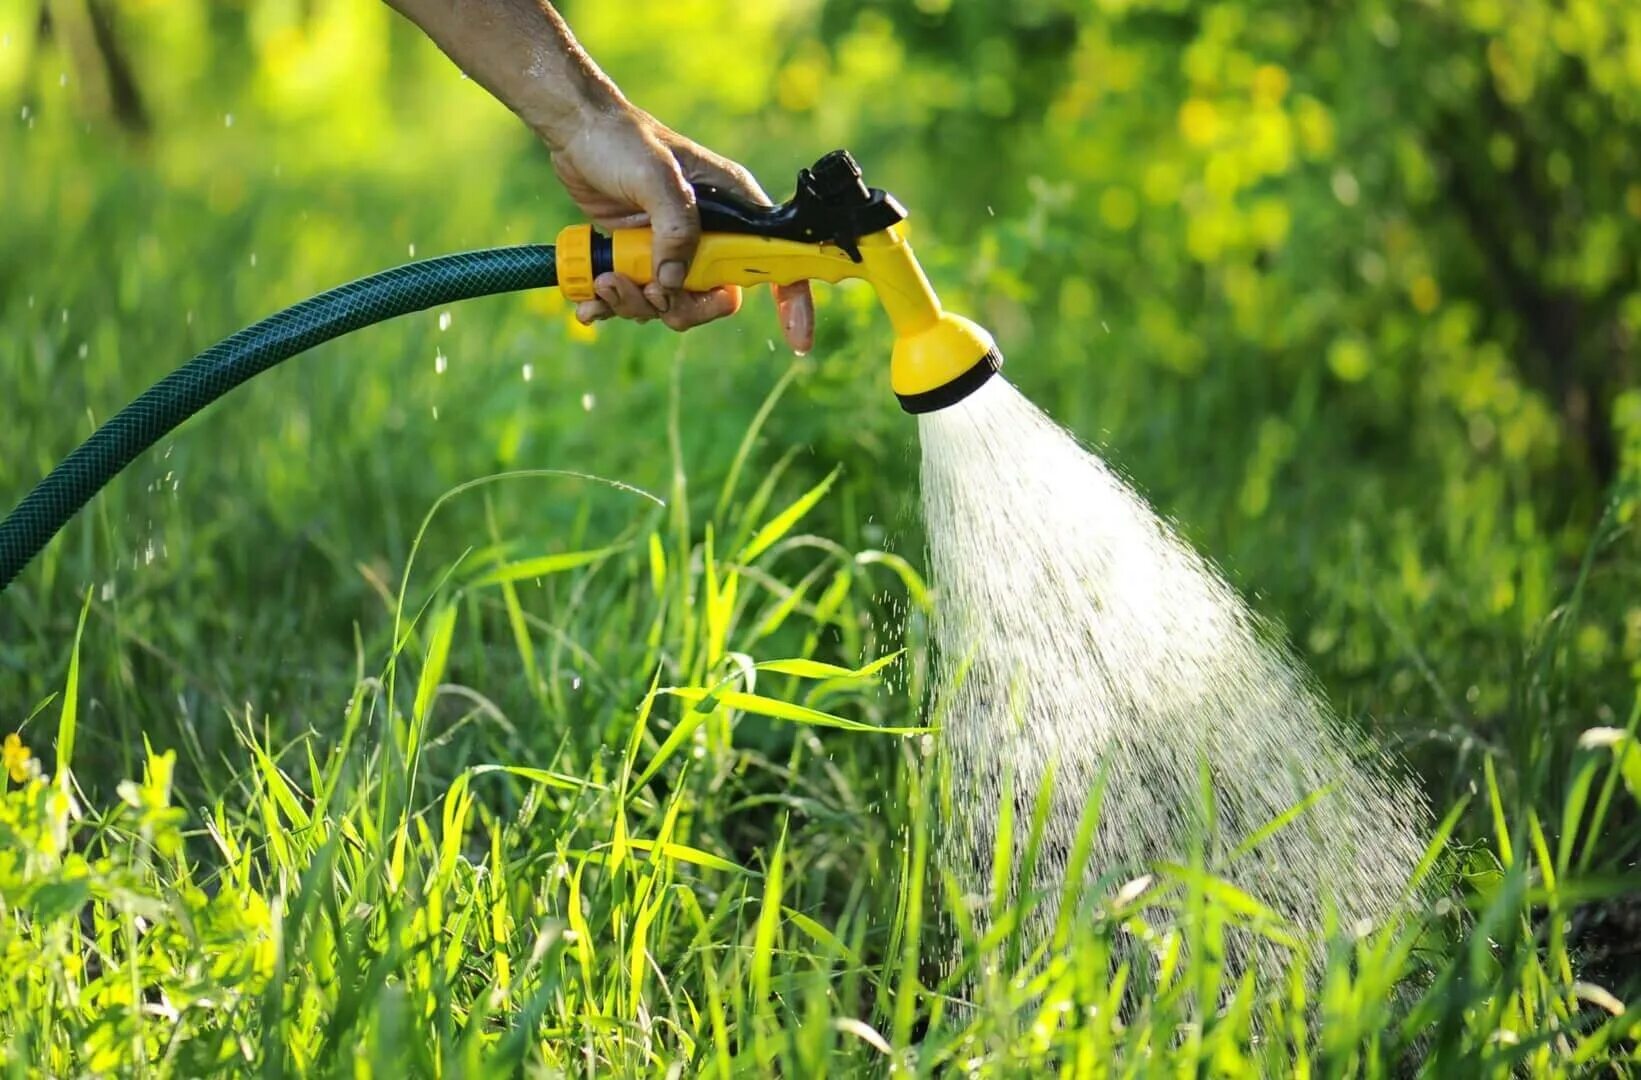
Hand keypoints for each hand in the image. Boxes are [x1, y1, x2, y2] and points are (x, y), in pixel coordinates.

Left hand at [551, 104, 814, 352]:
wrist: (576, 132)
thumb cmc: (622, 139)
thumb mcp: (655, 174)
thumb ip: (674, 226)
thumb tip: (673, 283)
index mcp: (733, 207)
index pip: (776, 259)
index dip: (793, 301)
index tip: (797, 340)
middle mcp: (710, 234)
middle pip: (718, 297)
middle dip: (683, 308)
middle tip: (650, 295)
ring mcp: (674, 249)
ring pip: (672, 303)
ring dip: (636, 304)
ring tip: (603, 282)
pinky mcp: (641, 258)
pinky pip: (637, 299)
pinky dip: (612, 306)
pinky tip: (589, 301)